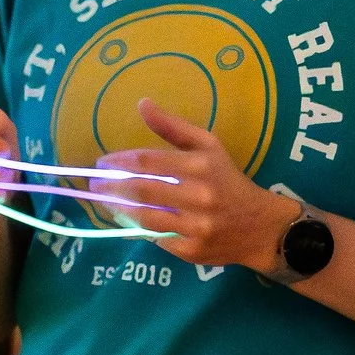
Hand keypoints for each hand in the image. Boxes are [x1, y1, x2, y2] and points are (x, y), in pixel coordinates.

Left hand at [93, 100, 298, 269]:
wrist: (262, 227)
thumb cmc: (229, 180)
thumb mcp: (208, 146)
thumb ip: (173, 127)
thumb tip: (142, 104)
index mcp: (200, 167)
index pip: (147, 162)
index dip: (118, 162)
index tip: (101, 163)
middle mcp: (199, 197)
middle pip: (141, 191)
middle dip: (110, 187)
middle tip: (93, 184)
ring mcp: (196, 227)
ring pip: (144, 218)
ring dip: (117, 209)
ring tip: (103, 201)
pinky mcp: (192, 251)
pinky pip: (155, 238)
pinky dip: (138, 229)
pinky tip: (127, 221)